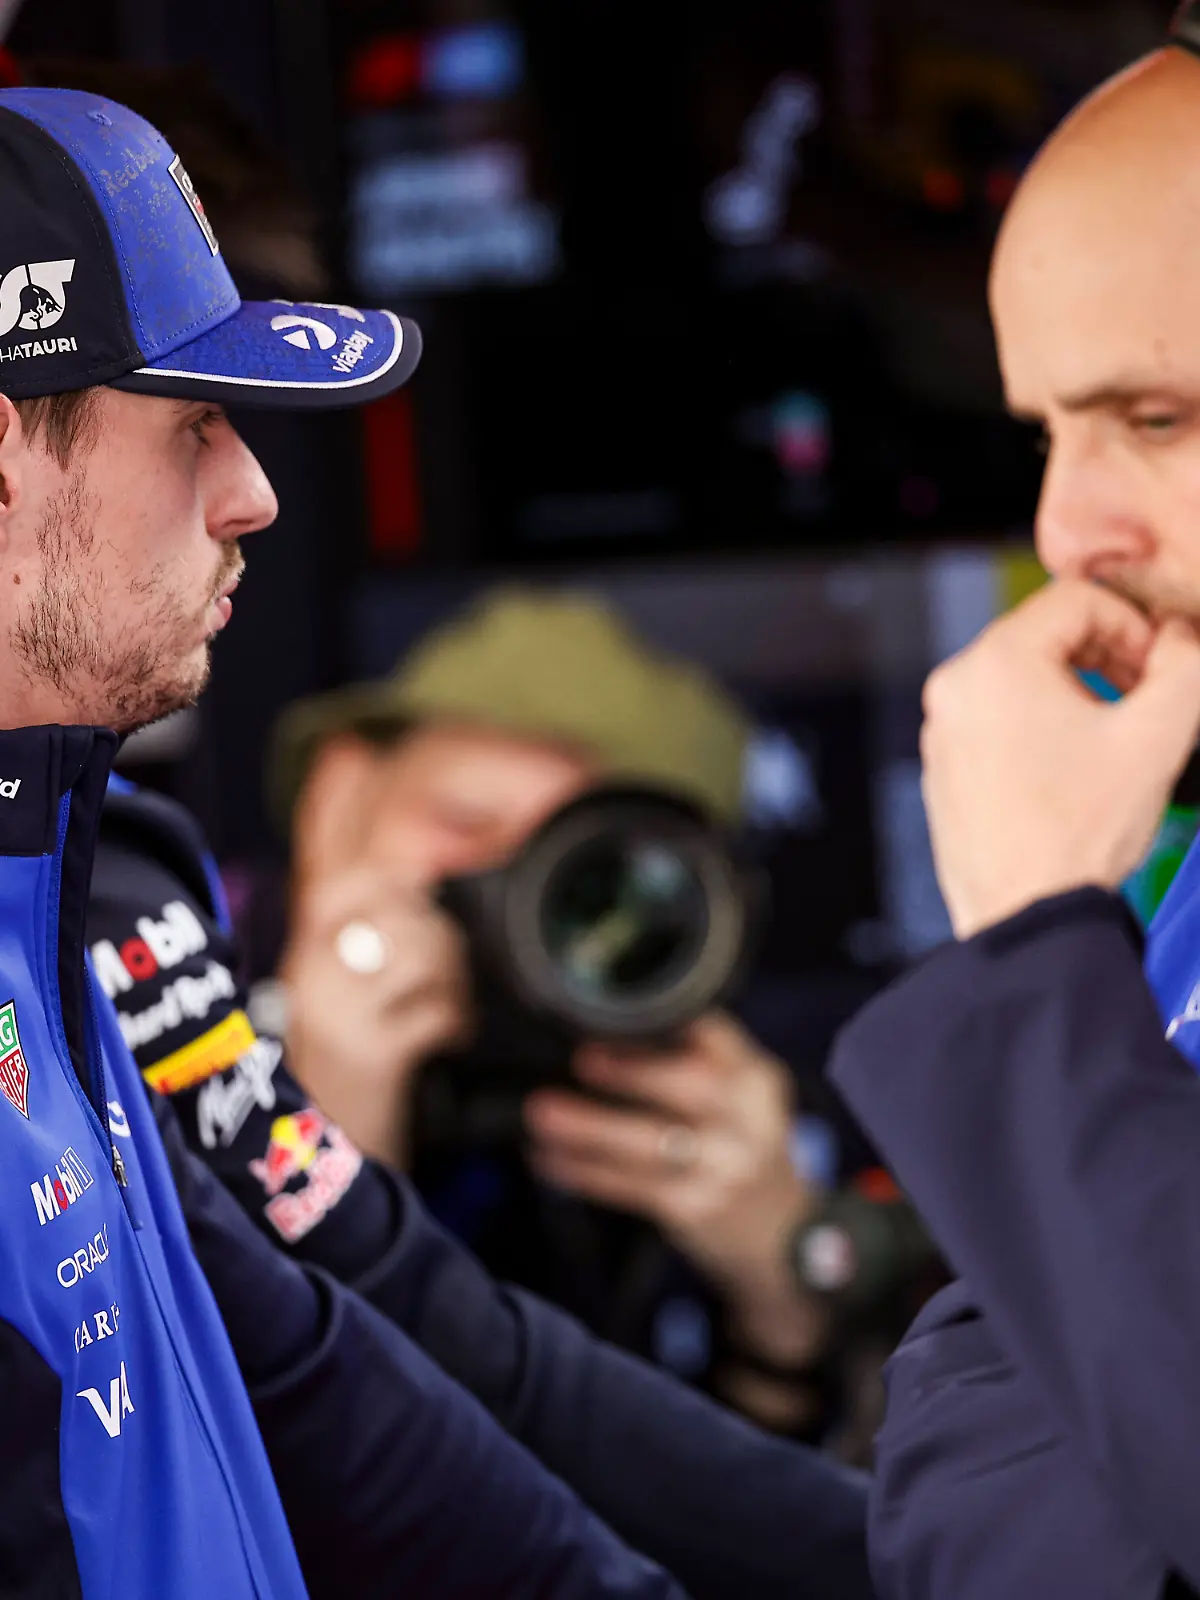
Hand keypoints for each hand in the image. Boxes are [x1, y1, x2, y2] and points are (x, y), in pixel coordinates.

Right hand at [281, 865, 469, 1165]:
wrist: (307, 1165)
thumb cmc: (329, 1076)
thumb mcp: (325, 1005)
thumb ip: (351, 953)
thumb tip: (411, 892)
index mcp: (298, 957)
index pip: (342, 885)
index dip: (392, 878)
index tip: (423, 894)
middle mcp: (310, 977)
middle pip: (397, 914)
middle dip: (439, 933)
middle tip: (450, 965)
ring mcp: (338, 1015)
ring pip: (422, 954)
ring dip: (454, 976)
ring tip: (453, 1000)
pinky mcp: (372, 1055)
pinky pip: (438, 1011)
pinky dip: (456, 1020)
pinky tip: (451, 1036)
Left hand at [525, 1014, 822, 1362]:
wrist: (783, 1241)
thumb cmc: (743, 1151)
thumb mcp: (744, 1100)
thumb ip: (700, 1063)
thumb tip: (610, 1028)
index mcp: (757, 1080)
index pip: (717, 1036)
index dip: (668, 1022)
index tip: (616, 1012)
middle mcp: (749, 1122)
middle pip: (692, 1088)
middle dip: (633, 1072)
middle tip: (582, 1059)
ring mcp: (725, 1170)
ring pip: (651, 1143)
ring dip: (590, 1128)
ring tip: (542, 1114)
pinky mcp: (695, 1211)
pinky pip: (630, 1188)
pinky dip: (585, 1172)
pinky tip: (549, 1159)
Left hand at [921, 579, 1199, 939]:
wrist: (1025, 917)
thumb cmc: (1077, 835)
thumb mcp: (1156, 738)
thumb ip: (1183, 667)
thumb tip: (1184, 635)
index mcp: (995, 664)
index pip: (1075, 600)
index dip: (1133, 624)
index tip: (1161, 666)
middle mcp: (955, 690)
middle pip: (1044, 637)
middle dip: (1106, 658)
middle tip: (1146, 699)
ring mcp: (942, 732)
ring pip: (1021, 682)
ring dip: (1076, 695)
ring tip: (1113, 742)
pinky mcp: (943, 770)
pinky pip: (997, 724)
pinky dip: (1040, 731)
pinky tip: (1073, 774)